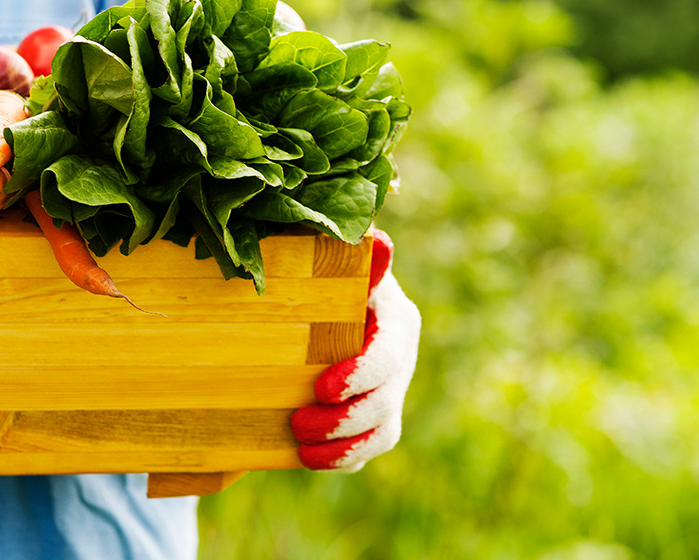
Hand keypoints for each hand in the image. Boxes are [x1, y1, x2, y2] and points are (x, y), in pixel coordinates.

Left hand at [291, 230, 420, 470]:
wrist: (312, 306)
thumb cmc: (319, 276)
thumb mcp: (331, 264)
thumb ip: (352, 258)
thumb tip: (379, 240)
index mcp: (393, 317)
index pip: (387, 353)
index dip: (360, 374)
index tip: (322, 388)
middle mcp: (400, 356)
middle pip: (386, 398)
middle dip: (344, 418)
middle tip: (298, 423)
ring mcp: (392, 388)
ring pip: (384, 430)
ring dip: (343, 444)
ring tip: (302, 446)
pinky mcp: (379, 415)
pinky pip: (372, 447)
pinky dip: (343, 457)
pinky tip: (311, 457)